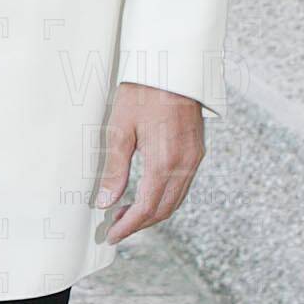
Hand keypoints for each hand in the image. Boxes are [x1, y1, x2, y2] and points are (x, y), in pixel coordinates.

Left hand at [97, 79, 204, 242]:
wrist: (172, 68)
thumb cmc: (142, 94)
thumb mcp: (119, 130)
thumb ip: (114, 169)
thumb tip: (106, 202)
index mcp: (164, 163)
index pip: (146, 208)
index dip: (129, 226)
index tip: (112, 235)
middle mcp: (185, 165)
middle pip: (164, 209)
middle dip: (140, 224)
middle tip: (115, 228)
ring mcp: (195, 159)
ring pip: (176, 200)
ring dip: (153, 212)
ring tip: (126, 213)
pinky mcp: (197, 152)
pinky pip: (183, 186)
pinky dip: (165, 197)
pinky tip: (147, 194)